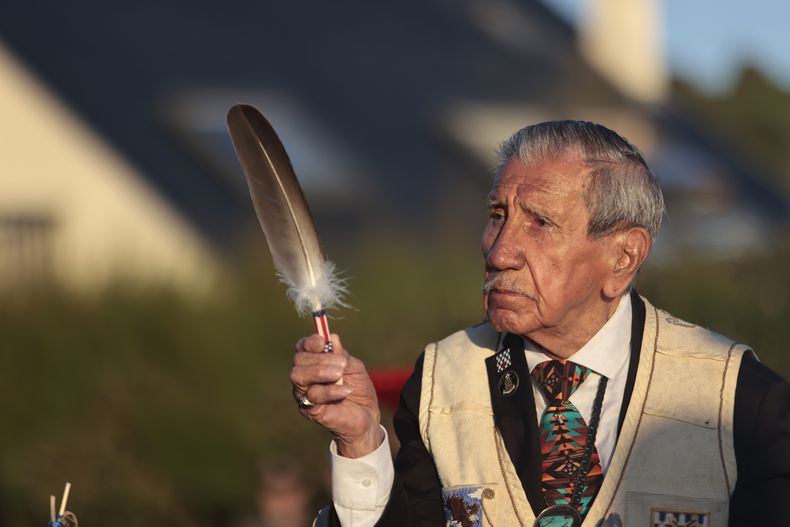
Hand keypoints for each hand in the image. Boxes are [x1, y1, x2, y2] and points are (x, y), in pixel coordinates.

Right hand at [290, 333, 381, 457]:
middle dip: (320, 358)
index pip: (303, 348)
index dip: (310, 342)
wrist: (367, 417)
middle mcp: (305, 377)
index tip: (323, 342)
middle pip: (299, 360)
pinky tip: (346, 391)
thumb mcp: (354, 368)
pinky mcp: (309, 410)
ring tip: (340, 375)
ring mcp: (304, 393)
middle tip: (341, 364)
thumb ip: (342, 354)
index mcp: (314, 363)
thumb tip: (332, 337)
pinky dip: (331, 391)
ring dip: (321, 371)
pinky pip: (313, 395)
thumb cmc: (359, 390)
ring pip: (299, 376)